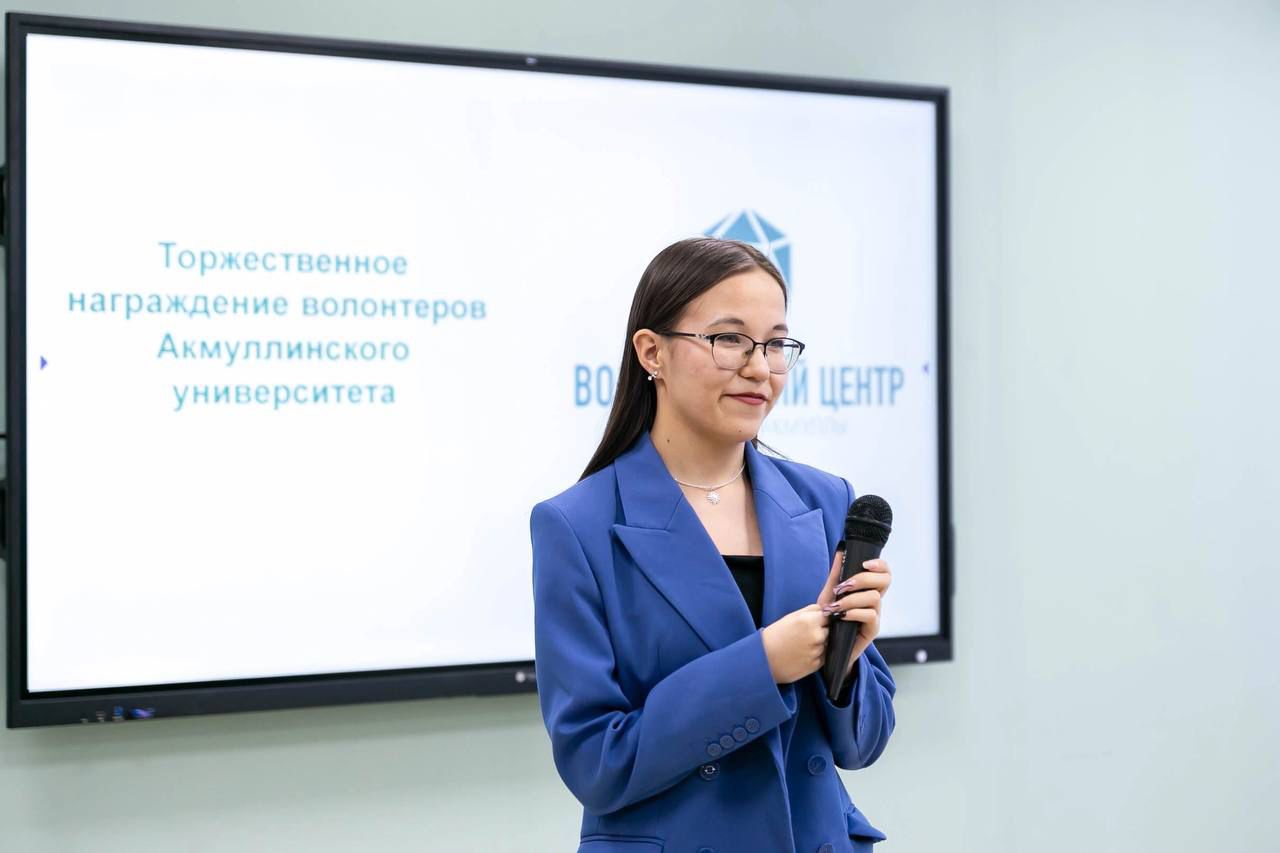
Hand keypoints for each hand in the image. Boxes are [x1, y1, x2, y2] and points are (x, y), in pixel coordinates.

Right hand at [760, 603, 829, 684]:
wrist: (764, 659)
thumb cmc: (775, 636)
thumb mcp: (791, 617)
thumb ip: (811, 610)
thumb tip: (827, 609)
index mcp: (809, 620)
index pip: (829, 615)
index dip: (822, 619)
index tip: (815, 622)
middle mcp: (816, 635)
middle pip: (830, 630)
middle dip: (823, 631)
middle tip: (806, 635)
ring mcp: (817, 651)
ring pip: (828, 643)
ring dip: (820, 644)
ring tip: (803, 645)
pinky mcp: (816, 665)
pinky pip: (824, 656)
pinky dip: (817, 654)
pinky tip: (804, 654)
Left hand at [817, 547, 891, 676]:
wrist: (825, 645)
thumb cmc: (829, 618)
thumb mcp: (829, 593)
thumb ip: (836, 573)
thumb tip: (841, 550)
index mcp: (868, 590)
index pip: (884, 572)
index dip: (880, 564)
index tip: (864, 563)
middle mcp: (875, 601)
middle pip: (885, 580)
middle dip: (863, 579)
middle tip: (843, 586)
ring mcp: (875, 615)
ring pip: (873, 597)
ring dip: (852, 598)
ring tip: (834, 606)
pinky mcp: (872, 631)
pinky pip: (870, 616)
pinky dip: (854, 612)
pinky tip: (841, 615)